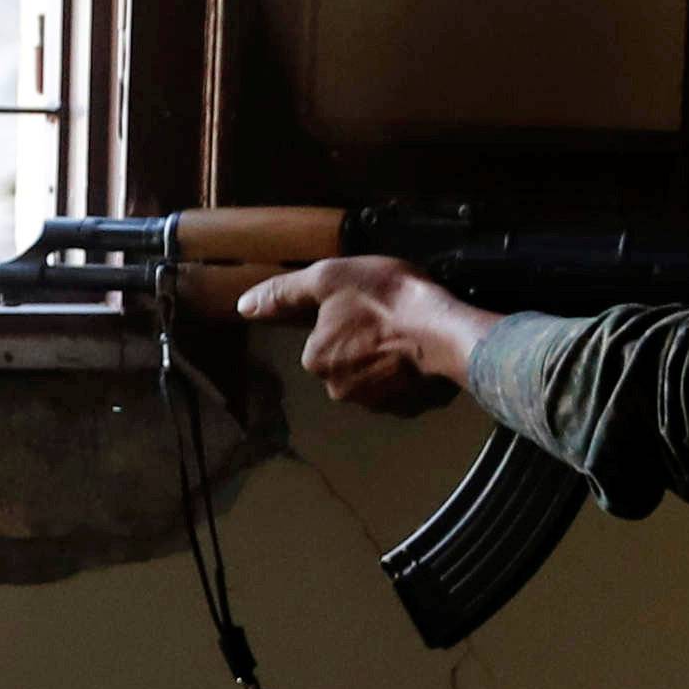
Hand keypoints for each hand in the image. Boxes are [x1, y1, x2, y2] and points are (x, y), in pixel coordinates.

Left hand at [237, 256, 497, 414]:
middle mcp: (339, 389)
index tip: (366, 305)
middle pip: (345, 360)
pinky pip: (400, 389)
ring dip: (384, 359)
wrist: (444, 332)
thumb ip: (284, 293)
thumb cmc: (385, 299)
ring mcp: (374, 404)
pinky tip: (420, 354)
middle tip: (388, 318)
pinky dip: (407, 375)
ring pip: (372, 376)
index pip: (320, 338)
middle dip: (362, 343)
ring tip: (408, 334)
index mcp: (317, 359)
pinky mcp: (406, 410)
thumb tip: (244, 306)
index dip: (343, 317)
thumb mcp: (329, 279)